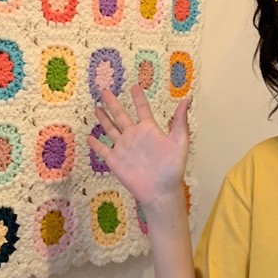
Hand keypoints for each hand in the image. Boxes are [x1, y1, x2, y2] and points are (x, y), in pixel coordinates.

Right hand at [87, 85, 190, 209]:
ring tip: (96, 107)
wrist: (160, 191)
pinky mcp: (115, 160)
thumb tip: (187, 100)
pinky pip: (103, 150)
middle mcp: (135, 136)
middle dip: (113, 103)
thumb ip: (180, 121)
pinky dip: (96, 144)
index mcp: (149, 130)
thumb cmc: (172, 168)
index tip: (135, 86)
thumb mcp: (179, 142)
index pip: (142, 109)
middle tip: (104, 90)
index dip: (138, 98)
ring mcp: (124, 148)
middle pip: (121, 115)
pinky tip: (89, 137)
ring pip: (110, 129)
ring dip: (103, 119)